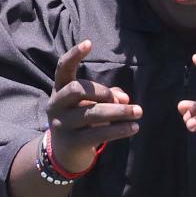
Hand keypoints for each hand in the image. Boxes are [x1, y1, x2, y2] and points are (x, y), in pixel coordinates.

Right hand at [47, 40, 140, 172]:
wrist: (65, 153)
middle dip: (103, 92)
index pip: (63, 68)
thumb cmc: (81, 120)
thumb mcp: (89, 104)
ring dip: (119, 112)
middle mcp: (56, 105)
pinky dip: (119, 130)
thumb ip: (107, 96)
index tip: (89, 43)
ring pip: (92, 114)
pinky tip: (134, 128)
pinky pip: (99, 133)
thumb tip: (125, 99)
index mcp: (59, 89)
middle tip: (124, 100)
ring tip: (139, 112)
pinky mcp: (73, 142)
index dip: (74, 54)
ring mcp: (62, 124)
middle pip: (78, 90)